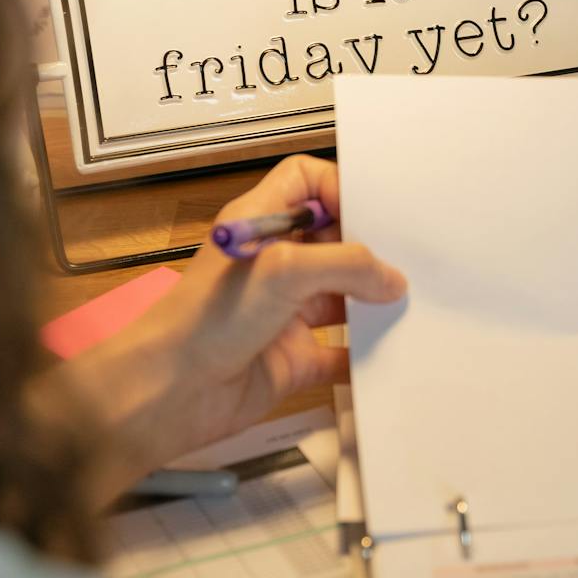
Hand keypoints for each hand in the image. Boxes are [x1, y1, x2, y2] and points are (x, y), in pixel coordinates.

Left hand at [44, 155, 406, 503]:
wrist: (169, 394)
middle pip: (334, 239)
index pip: (305, 182)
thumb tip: (390, 279)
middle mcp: (274, 264)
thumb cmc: (203, 320)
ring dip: (373, 300)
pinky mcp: (293, 358)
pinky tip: (389, 350)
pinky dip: (365, 352)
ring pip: (343, 296)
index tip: (373, 208)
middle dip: (370, 247)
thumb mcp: (282, 270)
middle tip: (408, 256)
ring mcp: (284, 312)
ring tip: (409, 302)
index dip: (338, 186)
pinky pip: (340, 352)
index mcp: (261, 225)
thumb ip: (346, 265)